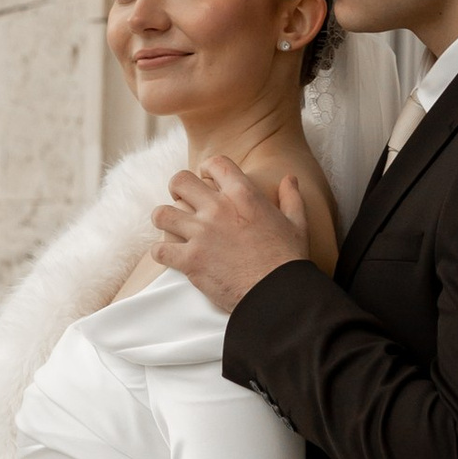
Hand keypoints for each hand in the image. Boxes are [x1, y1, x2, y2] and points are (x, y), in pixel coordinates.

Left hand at [154, 157, 310, 312]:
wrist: (277, 294)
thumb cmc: (289, 259)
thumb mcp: (297, 223)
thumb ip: (291, 198)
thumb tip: (291, 178)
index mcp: (243, 195)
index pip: (215, 164)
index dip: (207, 169)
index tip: (206, 179)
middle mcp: (218, 209)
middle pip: (180, 181)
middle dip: (177, 189)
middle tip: (181, 200)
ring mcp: (201, 234)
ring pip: (162, 214)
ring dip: (165, 220)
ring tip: (172, 227)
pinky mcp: (190, 261)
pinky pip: (159, 250)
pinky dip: (161, 253)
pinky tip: (171, 256)